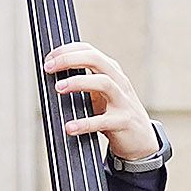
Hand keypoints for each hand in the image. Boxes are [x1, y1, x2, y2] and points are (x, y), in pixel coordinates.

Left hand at [42, 43, 158, 163]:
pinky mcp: (124, 122)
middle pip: (96, 59)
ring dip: (79, 82)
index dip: (67, 50)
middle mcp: (118, 82)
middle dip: (70, 60)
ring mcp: (123, 102)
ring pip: (104, 83)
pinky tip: (70, 127)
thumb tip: (51, 79)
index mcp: (111, 72)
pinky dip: (85, 123)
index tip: (48, 58)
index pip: (89, 51)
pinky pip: (103, 121)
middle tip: (48, 68)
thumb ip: (83, 83)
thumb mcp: (100, 95)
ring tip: (58, 88)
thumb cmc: (115, 114)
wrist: (141, 140)